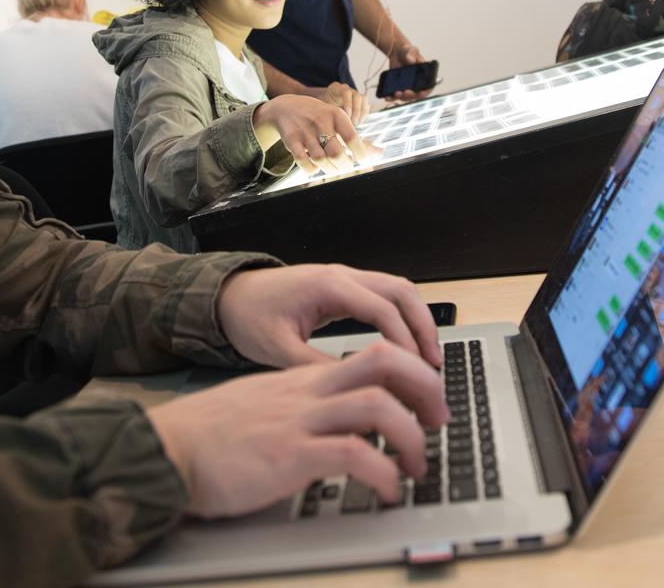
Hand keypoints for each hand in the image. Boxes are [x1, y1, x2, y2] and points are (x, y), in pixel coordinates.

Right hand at [147, 342, 449, 518]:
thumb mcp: (263, 408)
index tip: (427, 400)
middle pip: (385, 364)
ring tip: (418, 466)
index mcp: (302, 381)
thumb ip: (301, 408)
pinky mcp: (289, 456)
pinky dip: (384, 473)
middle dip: (426, 389)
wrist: (164, 450)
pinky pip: (353, 456)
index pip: (372, 355)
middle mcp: (306, 393)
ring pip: (377, 406)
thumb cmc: (209, 438)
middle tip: (439, 422)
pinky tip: (388, 490)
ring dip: (412, 436)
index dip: (412, 372)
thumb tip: (339, 424)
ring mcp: (298, 422)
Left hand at [218, 263, 444, 368]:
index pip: (382, 309)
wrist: (228, 296)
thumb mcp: (276, 349)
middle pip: (401, 291)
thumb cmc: (248, 318)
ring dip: (418, 320)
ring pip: (398, 290)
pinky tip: (407, 346)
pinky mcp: (344, 287)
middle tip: (435, 365)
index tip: (417, 371)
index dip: (405, 341)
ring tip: (429, 359)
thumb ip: (315, 367)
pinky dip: (403, 317)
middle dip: (424, 327)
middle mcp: (342, 275)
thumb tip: (352, 388)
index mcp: (327, 286)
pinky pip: (385, 296)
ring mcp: (346, 278)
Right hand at [253, 95, 369, 174]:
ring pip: (320, 159)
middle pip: (337, 153)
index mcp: (336, 115)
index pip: (352, 137)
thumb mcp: (338, 120)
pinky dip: (312, 169)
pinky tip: (316, 168)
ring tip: (334, 169)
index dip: (361, 154)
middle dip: (345, 166)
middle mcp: (321, 121)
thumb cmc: (320, 117)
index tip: (362, 161)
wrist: (286, 107)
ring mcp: (305, 131)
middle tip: (346, 167)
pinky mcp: (291, 140)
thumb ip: (358, 139)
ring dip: (330, 170)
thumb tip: (380, 154)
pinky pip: (302, 161)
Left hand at [320, 81, 370, 125]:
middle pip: (357, 95)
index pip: (346, 92)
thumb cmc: (323, 109)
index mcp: (336, 88)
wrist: (325, 110)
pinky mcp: (360, 101)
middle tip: (353, 122)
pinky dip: (364, 114)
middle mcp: (347, 89)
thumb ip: (329, 112)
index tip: (347, 115)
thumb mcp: (324, 109)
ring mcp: (354, 94)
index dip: (348, 103)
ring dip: (361, 112)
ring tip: (356, 123)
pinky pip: (366, 105)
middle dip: (356, 110)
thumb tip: (335, 122)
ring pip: (363, 99)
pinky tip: (359, 122)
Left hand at [384, 44, 435, 101]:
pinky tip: (388, 97)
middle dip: (411, 95)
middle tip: (407, 92)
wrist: (396, 53)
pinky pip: (396, 95)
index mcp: (424, 76)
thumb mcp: (411, 50)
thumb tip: (411, 60)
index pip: (428, 87)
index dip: (426, 91)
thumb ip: (412, 54)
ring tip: (396, 93)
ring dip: (402, 97)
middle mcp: (416, 83)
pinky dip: (392, 97)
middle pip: (416, 94)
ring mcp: (407, 86)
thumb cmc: (408, 51)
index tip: (421, 92)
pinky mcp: (398, 87)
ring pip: (406, 97)